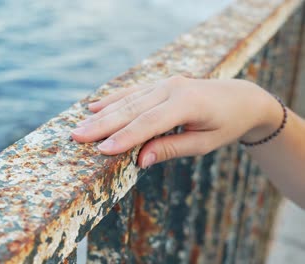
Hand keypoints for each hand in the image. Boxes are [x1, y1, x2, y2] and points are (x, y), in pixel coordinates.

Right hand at [71, 76, 282, 167]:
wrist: (240, 98)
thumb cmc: (225, 125)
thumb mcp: (204, 143)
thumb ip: (171, 148)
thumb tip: (140, 160)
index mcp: (187, 103)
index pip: (148, 123)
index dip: (123, 137)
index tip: (100, 150)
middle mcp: (171, 88)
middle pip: (131, 109)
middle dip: (102, 125)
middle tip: (76, 137)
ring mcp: (164, 83)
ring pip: (127, 100)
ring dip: (101, 115)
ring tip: (79, 127)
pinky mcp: (159, 84)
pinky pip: (131, 92)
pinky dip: (112, 100)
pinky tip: (93, 106)